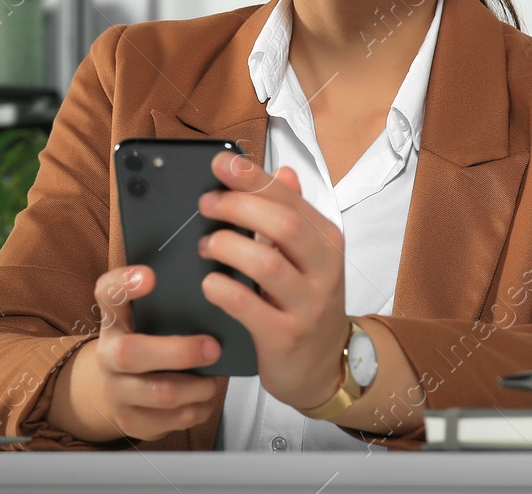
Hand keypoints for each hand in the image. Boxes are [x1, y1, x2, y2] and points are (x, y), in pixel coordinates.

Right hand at [46, 264, 221, 442]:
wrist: (120, 388)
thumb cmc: (146, 344)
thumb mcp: (146, 319)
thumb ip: (167, 301)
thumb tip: (216, 285)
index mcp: (114, 320)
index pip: (108, 293)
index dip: (124, 283)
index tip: (149, 276)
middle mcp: (107, 355)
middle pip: (131, 354)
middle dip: (180, 352)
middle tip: (214, 348)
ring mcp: (115, 391)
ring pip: (161, 393)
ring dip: (197, 386)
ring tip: (211, 379)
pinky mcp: (130, 421)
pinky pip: (171, 421)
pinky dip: (196, 409)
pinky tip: (201, 399)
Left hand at [197, 150, 350, 413]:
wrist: (324, 368)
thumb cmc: (305, 303)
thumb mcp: (305, 257)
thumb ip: (291, 213)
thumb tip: (282, 170)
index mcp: (325, 241)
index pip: (289, 198)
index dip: (252, 178)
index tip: (220, 164)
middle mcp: (323, 270)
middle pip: (282, 224)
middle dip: (238, 207)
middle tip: (205, 205)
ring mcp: (307, 305)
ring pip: (266, 263)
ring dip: (227, 247)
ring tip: (206, 246)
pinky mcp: (286, 337)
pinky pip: (248, 306)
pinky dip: (223, 289)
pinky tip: (210, 283)